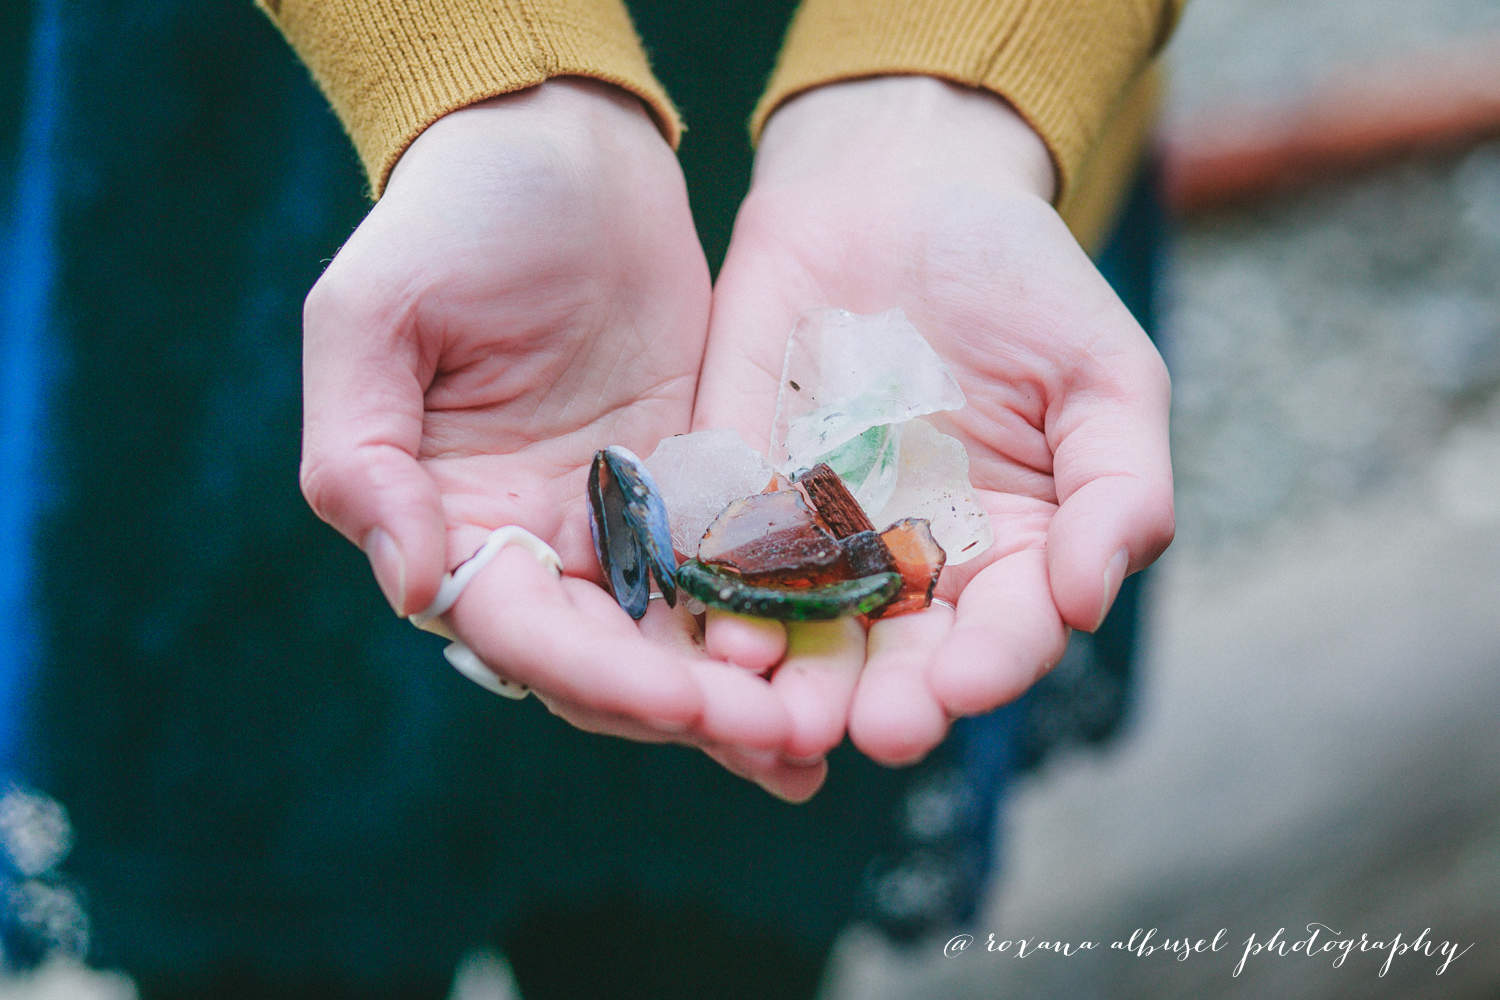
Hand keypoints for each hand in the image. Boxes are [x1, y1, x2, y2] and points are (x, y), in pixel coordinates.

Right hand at [298, 79, 815, 798]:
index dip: (602, 676)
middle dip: (692, 708)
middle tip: (787, 741)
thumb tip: (415, 585)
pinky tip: (840, 660)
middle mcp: (539, 544)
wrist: (560, 148)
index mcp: (456, 523)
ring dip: (743, 694)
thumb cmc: (450, 218)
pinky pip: (735, 571)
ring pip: (681, 639)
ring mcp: (623, 521)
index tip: (688, 705)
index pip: (525, 631)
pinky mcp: (696, 486)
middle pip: (613, 661)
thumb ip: (363, 457)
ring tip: (821, 742)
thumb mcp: (371, 318)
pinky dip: (777, 620)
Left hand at [697, 77, 1174, 766]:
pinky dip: (720, 601)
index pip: (1004, 633)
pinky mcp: (738, 496)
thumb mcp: (1102, 373)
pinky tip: (717, 633)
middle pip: (900, 660)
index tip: (967, 685)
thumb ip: (1118, 487)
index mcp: (1009, 552)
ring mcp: (818, 538)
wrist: (896, 189)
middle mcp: (910, 566)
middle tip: (874, 729)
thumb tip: (1090, 599)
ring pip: (806, 633)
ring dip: (794, 683)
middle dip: (887, 701)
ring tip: (780, 720)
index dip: (991, 666)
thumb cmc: (1017, 280)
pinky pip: (725, 560)